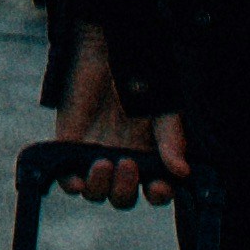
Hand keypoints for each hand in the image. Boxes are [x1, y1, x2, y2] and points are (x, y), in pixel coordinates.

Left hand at [52, 34, 188, 205]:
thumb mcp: (162, 111)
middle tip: (127, 163)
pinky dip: (72, 184)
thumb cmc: (139, 81)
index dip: (158, 195)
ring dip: (100, 188)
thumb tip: (182, 172)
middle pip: (122, 197)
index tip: (158, 187)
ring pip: (95, 192)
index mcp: (149, 159)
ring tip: (103, 162)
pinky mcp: (69, 146)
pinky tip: (78, 179)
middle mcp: (122, 163)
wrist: (107, 52)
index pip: (156, 191)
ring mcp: (95, 156)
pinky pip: (67, 177)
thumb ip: (170, 141)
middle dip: (125, 190)